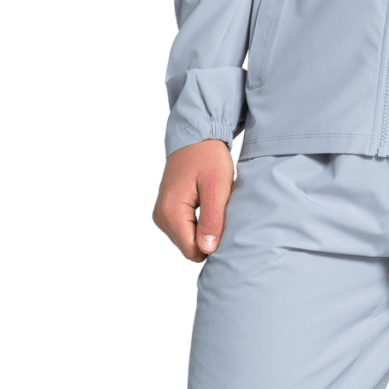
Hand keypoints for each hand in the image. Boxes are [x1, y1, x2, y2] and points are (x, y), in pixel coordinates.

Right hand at [152, 140, 234, 260]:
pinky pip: (184, 230)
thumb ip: (212, 220)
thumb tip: (207, 250)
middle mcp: (161, 217)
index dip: (212, 245)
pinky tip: (207, 208)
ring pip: (186, 240)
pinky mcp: (166, 212)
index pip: (192, 251)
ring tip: (214, 209)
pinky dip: (198, 225)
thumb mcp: (217, 188)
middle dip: (208, 238)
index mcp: (171, 212)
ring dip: (203, 230)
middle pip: (189, 248)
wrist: (196, 138)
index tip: (227, 228)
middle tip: (222, 215)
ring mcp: (162, 215)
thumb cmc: (209, 159)